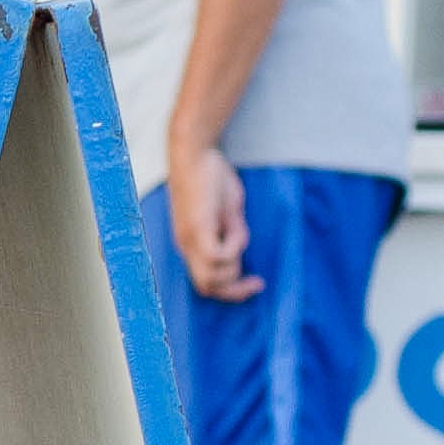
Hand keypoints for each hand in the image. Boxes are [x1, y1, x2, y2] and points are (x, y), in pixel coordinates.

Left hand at [170, 138, 259, 302]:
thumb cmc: (211, 178)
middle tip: (257, 283)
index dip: (231, 290)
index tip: (255, 282)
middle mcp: (186, 246)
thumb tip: (239, 250)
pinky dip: (233, 249)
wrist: (194, 153)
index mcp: (190, 244)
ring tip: (239, 231)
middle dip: (235, 290)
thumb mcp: (226, 212)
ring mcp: (189, 238)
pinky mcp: (197, 226)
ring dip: (235, 265)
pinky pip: (216, 256)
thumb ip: (231, 232)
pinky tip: (235, 226)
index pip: (205, 283)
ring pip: (211, 277)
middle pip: (207, 287)